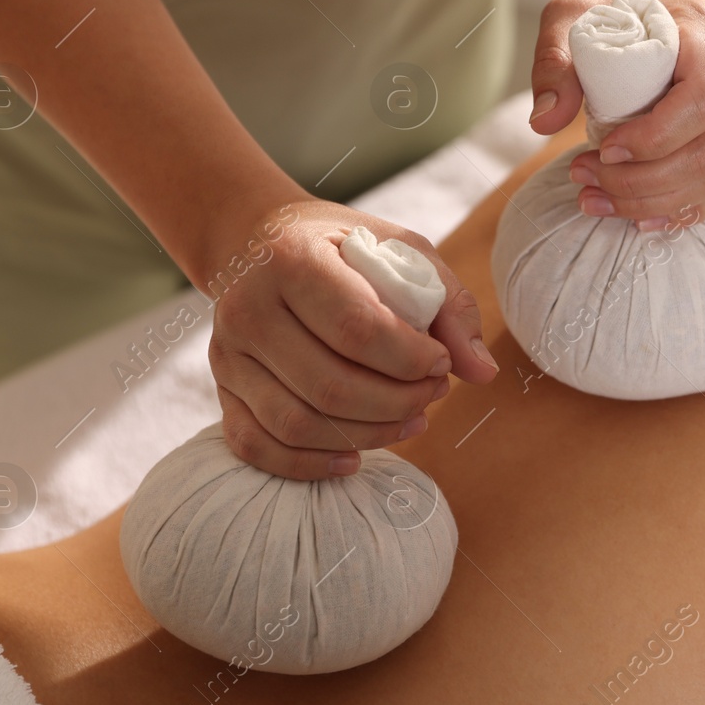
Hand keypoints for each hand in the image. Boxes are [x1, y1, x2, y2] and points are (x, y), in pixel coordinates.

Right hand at [205, 198, 498, 478]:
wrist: (258, 240)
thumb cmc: (343, 246)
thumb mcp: (402, 250)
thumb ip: (448, 304)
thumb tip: (482, 372)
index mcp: (292, 260)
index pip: (357, 329)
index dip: (411, 360)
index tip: (442, 362)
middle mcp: (249, 308)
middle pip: (329, 386)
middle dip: (397, 403)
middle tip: (433, 395)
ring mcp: (228, 354)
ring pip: (296, 423)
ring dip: (366, 436)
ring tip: (410, 420)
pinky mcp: (222, 389)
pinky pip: (257, 446)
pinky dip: (309, 465)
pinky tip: (354, 457)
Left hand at [529, 0, 704, 229]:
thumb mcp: (570, 13)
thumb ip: (554, 60)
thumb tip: (544, 122)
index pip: (702, 101)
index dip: (655, 138)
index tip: (603, 149)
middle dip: (643, 181)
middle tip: (585, 180)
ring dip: (653, 202)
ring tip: (595, 198)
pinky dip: (678, 209)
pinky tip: (636, 216)